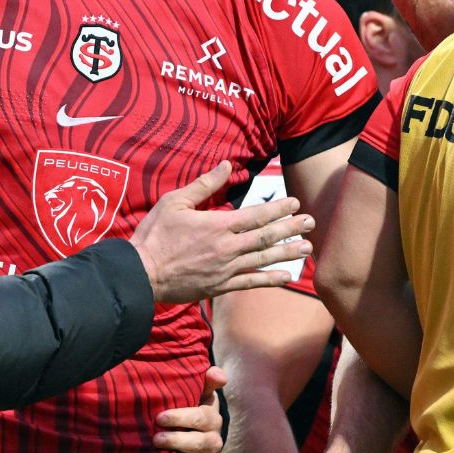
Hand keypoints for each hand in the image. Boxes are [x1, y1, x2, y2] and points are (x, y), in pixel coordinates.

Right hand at [131, 161, 314, 303]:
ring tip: (308, 247)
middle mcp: (227, 247)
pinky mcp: (220, 286)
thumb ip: (204, 185)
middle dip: (291, 228)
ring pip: (263, 258)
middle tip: (311, 222)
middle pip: (266, 236)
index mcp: (217, 224)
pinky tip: (288, 277)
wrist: (141, 274)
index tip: (295, 202)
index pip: (256, 215)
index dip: (279, 209)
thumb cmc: (155, 235)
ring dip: (288, 252)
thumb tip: (226, 166)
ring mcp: (226, 269)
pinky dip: (271, 279)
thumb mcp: (174, 202)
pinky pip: (251, 283)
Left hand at [153, 366, 226, 452]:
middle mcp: (215, 440)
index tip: (160, 417)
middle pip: (197, 442)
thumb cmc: (190, 406)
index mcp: (212, 418)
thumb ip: (206, 381)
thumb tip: (219, 374)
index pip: (200, 418)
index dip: (180, 418)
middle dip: (176, 441)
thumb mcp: (199, 392)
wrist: (193, 430)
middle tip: (155, 440)